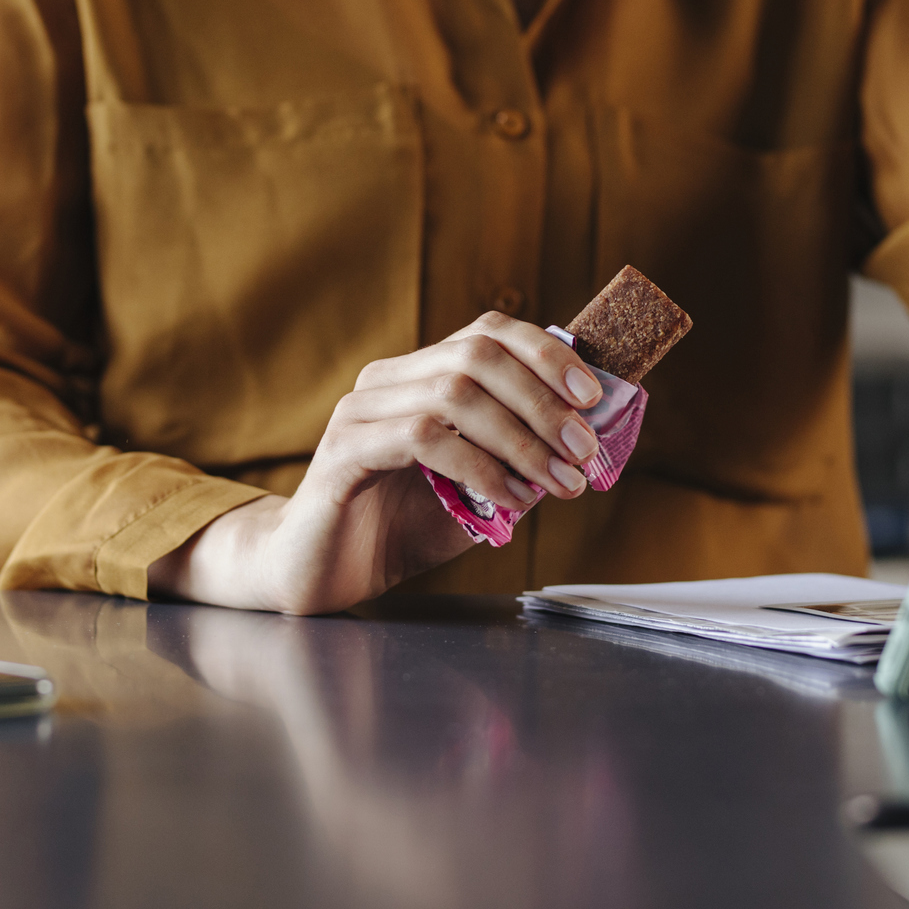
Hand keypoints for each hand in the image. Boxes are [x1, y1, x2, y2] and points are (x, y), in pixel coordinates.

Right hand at [148, 312, 605, 613]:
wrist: (317, 575)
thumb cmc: (395, 530)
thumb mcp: (474, 493)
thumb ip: (517, 464)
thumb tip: (582, 446)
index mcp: (417, 377)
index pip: (487, 333)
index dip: (545, 353)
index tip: (592, 395)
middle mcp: (386, 383)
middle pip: (476, 356)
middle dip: (543, 401)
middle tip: (584, 450)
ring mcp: (360, 413)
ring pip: (453, 394)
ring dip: (520, 438)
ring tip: (557, 483)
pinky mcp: (344, 452)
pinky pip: (422, 439)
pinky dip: (478, 466)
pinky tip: (507, 501)